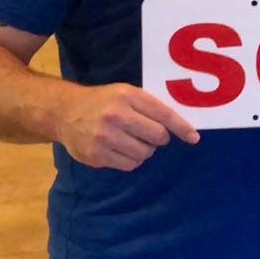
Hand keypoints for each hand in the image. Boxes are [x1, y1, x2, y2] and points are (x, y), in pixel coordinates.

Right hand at [55, 83, 199, 170]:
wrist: (65, 112)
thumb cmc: (104, 101)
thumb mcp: (126, 93)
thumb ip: (149, 107)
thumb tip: (179, 127)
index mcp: (128, 96)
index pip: (163, 114)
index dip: (181, 127)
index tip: (194, 137)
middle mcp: (116, 115)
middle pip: (157, 137)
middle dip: (159, 138)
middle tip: (150, 134)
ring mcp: (104, 137)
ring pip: (144, 154)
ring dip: (145, 150)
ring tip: (132, 141)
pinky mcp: (96, 155)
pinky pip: (129, 165)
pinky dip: (132, 160)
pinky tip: (122, 149)